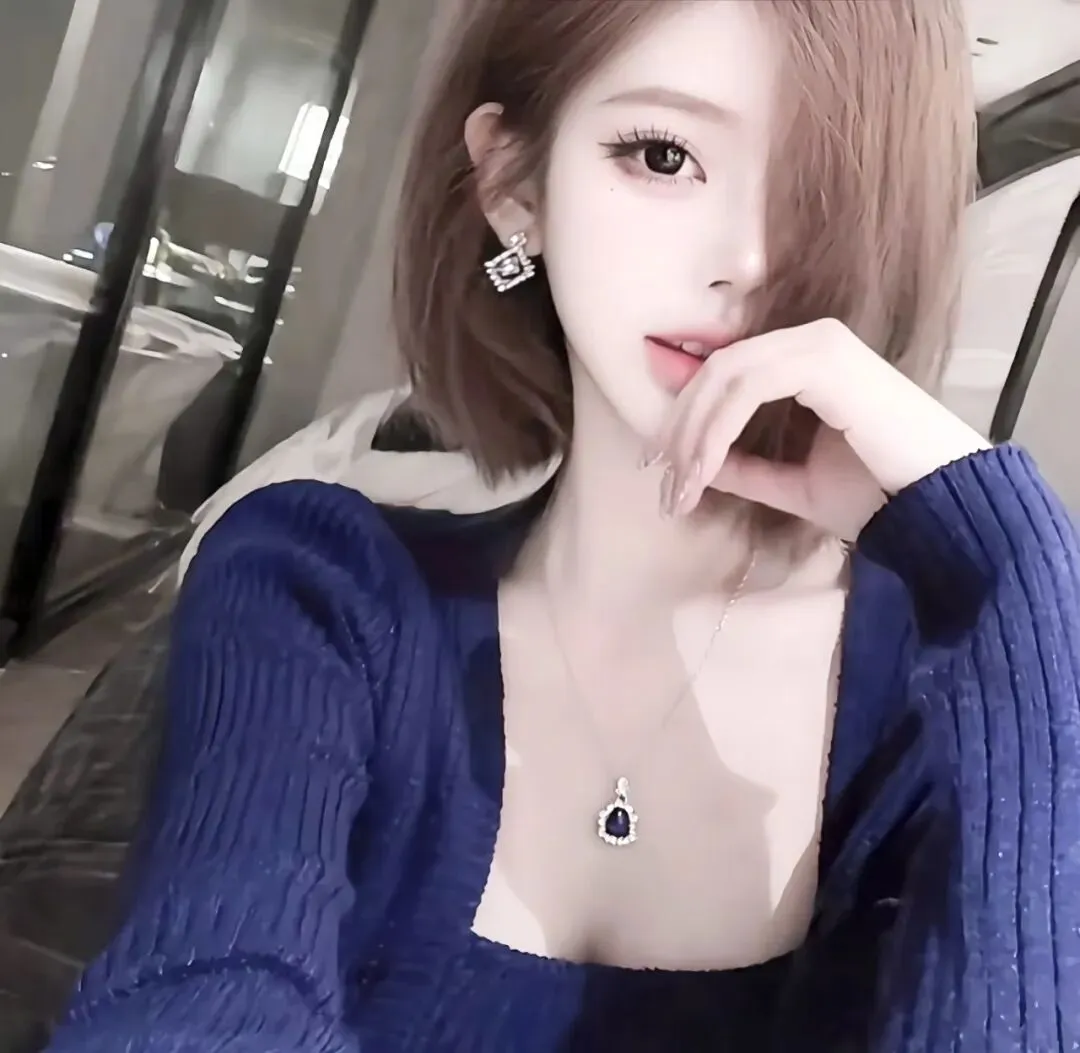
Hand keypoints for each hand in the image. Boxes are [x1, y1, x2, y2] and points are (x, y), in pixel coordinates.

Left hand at [648, 318, 989, 539]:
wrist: (939, 511)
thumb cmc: (879, 496)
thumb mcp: (792, 483)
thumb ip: (745, 466)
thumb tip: (697, 464)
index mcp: (805, 362)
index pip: (725, 376)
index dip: (684, 419)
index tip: (661, 469)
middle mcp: (811, 341)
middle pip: (715, 373)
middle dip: (678, 431)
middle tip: (663, 486)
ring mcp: (819, 344)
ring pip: (723, 377)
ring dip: (691, 437)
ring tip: (680, 490)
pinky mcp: (825, 361)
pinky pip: (747, 388)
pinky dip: (715, 432)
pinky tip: (704, 474)